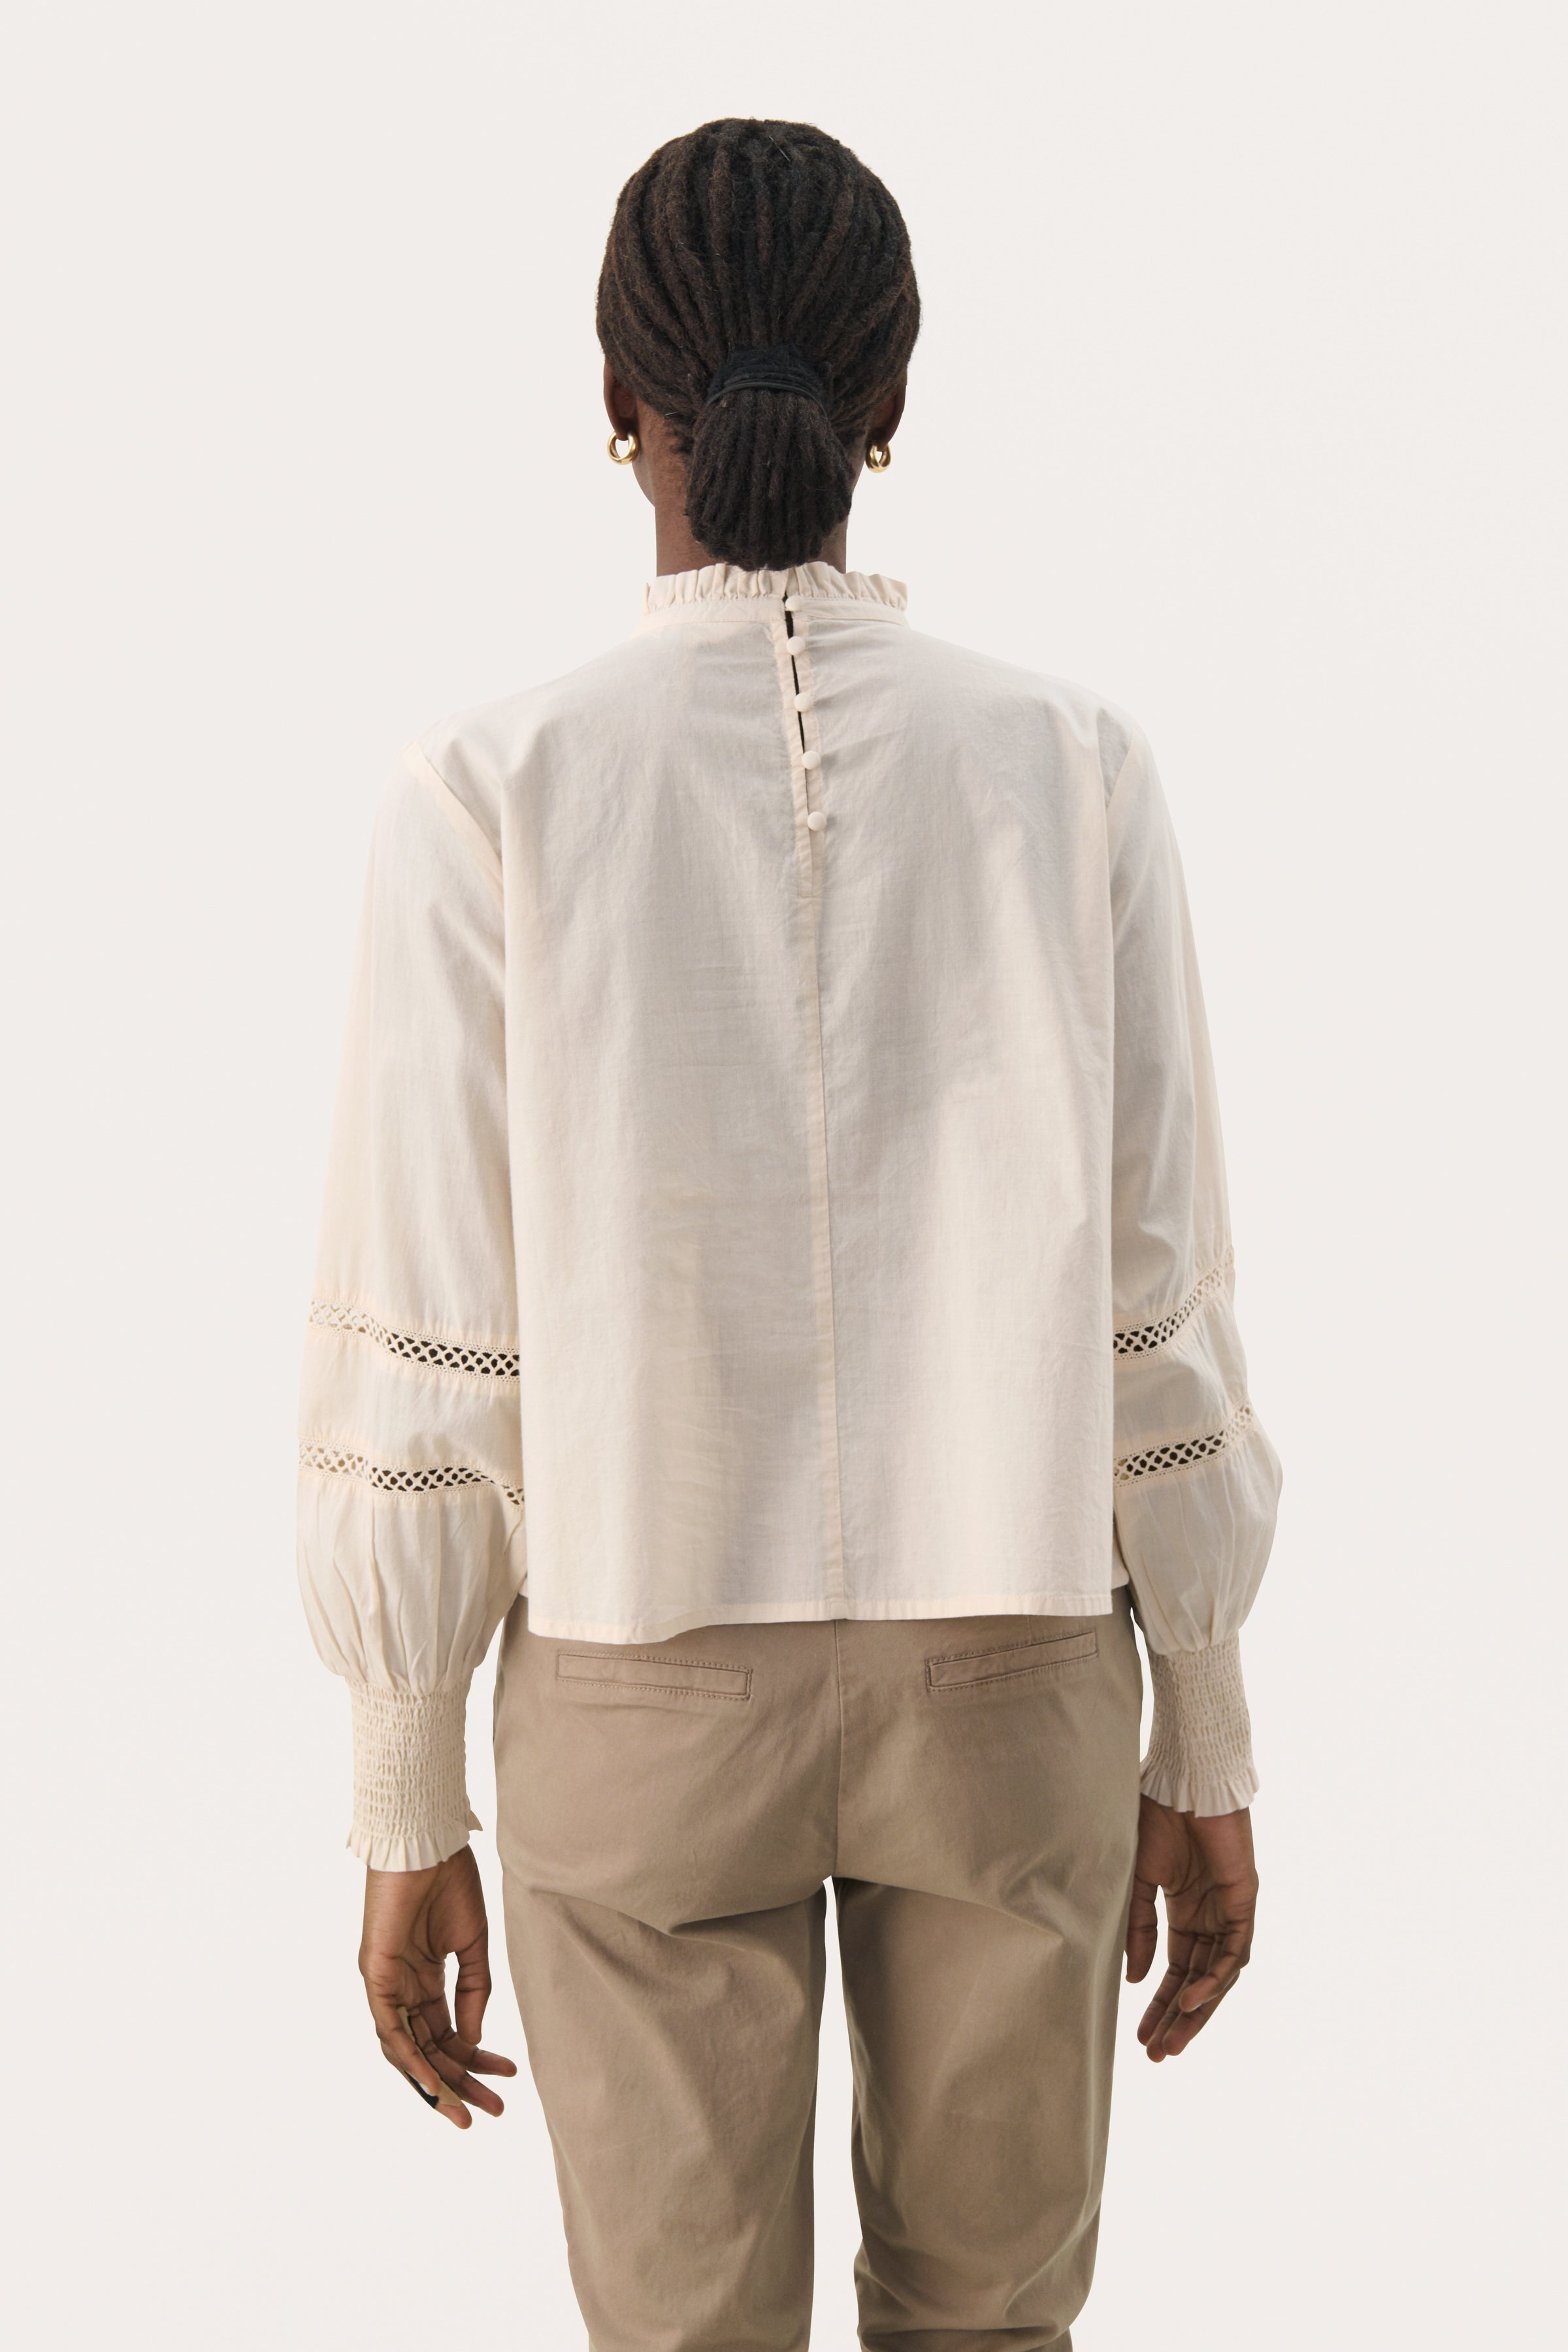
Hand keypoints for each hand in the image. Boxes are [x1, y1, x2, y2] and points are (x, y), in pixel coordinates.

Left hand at [359, 1845, 518, 2128]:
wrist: (429, 1842)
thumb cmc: (449, 1882)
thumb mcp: (472, 1944)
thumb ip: (474, 1991)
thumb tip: (473, 2039)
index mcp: (425, 1981)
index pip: (447, 2035)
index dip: (474, 2060)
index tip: (505, 2079)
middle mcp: (402, 1989)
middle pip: (428, 2050)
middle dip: (459, 2083)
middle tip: (490, 2112)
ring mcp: (387, 1984)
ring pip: (406, 2050)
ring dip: (436, 2082)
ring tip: (466, 2108)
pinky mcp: (375, 1976)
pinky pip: (389, 2029)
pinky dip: (410, 2059)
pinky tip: (433, 2081)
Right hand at [1124, 1796, 1256, 2060]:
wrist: (1180, 1781)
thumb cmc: (1155, 1818)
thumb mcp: (1137, 1880)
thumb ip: (1139, 1927)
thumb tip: (1136, 1977)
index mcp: (1183, 1911)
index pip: (1176, 1969)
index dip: (1159, 2003)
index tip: (1140, 2038)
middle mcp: (1209, 1916)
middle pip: (1199, 1981)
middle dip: (1179, 2019)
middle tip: (1159, 2054)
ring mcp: (1229, 1910)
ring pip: (1219, 1974)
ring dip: (1198, 2009)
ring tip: (1175, 2039)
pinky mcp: (1243, 1900)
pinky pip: (1235, 1951)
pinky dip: (1217, 1977)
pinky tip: (1195, 1999)